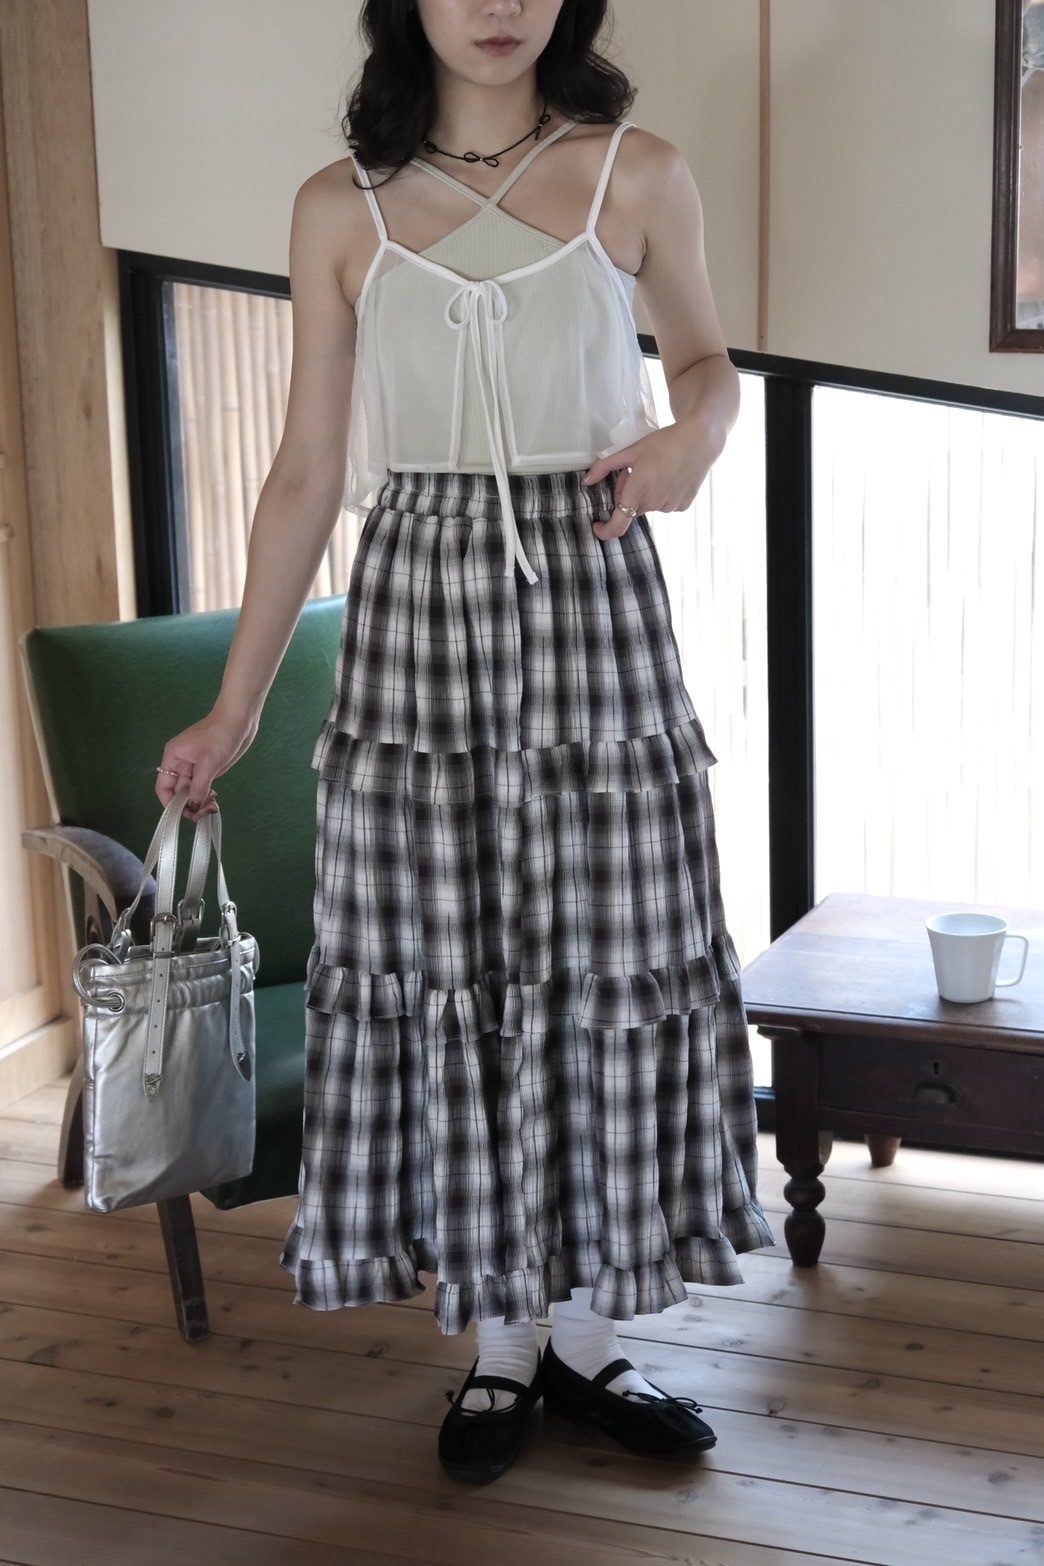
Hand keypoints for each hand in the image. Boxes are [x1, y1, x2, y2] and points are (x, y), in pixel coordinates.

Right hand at [155, 706, 258, 815]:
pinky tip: (214, 801)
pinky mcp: (208, 768)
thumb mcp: (208, 763)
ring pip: (191, 791)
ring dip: (198, 802)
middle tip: (204, 812)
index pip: (163, 786)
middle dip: (188, 805)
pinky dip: (206, 796)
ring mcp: (195, 767)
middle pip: (177, 792)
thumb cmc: (220, 735)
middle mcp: (181, 764)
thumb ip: (198, 787)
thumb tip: (192, 807)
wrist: (240, 719)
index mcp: (173, 758)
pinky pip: (202, 787)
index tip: (183, 814)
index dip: (169, 803)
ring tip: (212, 807)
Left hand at [583, 422, 720, 538]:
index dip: (605, 531)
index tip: (598, 526)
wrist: (700, 440)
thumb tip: (587, 481)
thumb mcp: (631, 450)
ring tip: (655, 471)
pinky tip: (670, 476)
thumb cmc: (664, 442)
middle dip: (627, 494)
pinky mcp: (683, 506)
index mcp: (639, 491)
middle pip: (631, 508)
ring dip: (645, 494)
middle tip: (633, 472)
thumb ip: (605, 466)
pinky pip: (664, 505)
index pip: (618, 524)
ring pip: (648, 506)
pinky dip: (661, 495)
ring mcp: (670, 506)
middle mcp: (654, 503)